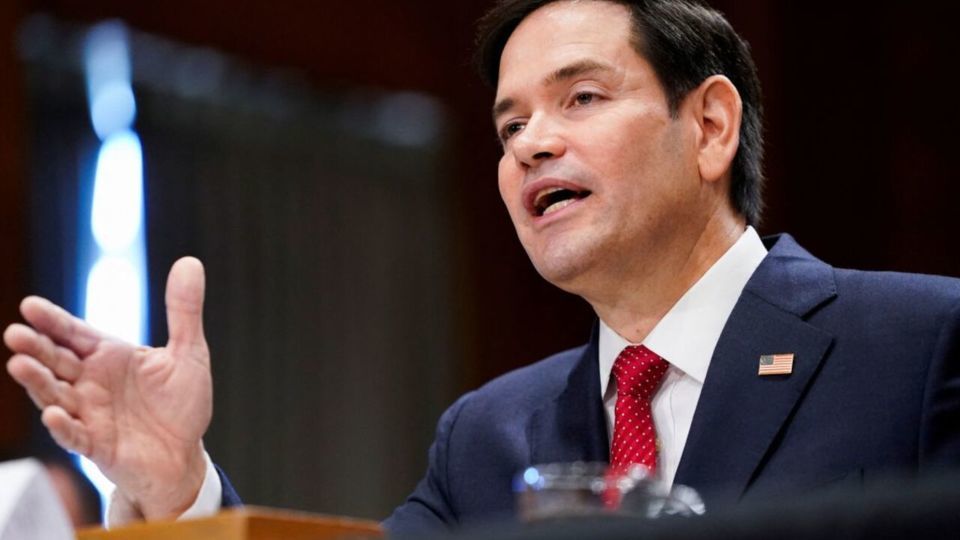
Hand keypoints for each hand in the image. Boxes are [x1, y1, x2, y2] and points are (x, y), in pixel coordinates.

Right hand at [4, 257, 212, 519]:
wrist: (184, 455)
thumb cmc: (182, 403)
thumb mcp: (189, 352)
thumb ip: (184, 311)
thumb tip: (190, 262)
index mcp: (109, 356)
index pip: (74, 333)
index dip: (52, 320)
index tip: (29, 305)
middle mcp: (91, 382)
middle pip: (56, 360)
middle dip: (35, 348)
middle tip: (14, 333)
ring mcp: (89, 414)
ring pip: (55, 395)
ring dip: (37, 382)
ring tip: (19, 365)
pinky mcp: (96, 445)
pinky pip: (75, 436)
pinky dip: (63, 426)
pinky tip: (53, 414)